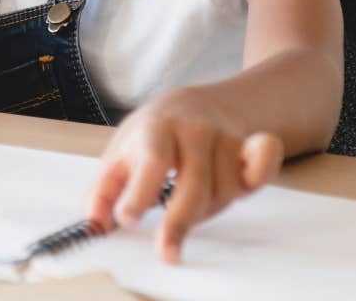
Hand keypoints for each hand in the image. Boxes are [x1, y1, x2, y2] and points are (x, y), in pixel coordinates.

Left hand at [84, 87, 284, 264]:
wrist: (200, 103)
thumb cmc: (155, 134)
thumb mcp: (121, 151)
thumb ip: (105, 189)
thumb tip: (94, 224)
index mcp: (155, 129)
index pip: (151, 162)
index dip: (140, 192)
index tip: (127, 219)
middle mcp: (193, 130)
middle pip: (193, 184)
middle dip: (179, 222)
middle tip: (166, 253)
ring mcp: (225, 137)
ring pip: (223, 191)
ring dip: (206, 209)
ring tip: (188, 200)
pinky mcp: (252, 146)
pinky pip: (262, 168)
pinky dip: (257, 178)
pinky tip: (243, 184)